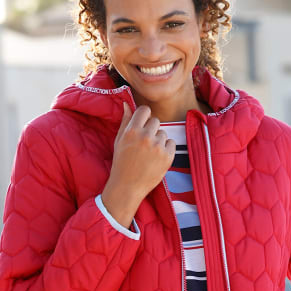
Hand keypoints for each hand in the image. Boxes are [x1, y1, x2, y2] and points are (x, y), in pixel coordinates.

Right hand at [101, 103, 175, 226]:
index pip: (145, 110)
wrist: (127, 187)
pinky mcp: (168, 156)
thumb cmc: (121, 163)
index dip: (144, 116)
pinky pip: (171, 143)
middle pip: (155, 121)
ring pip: (163, 133)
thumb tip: (127, 104)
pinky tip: (156, 158)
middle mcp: (145, 137)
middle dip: (151, 129)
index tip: (142, 123)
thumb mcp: (119, 141)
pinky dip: (166, 149)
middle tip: (144, 143)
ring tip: (149, 154)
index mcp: (132, 131)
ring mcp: (158, 147)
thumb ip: (125, 121)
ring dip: (158, 140)